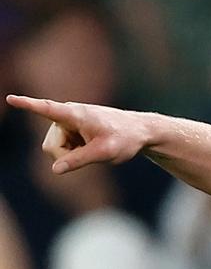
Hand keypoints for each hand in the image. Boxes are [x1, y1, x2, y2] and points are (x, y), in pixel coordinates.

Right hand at [5, 95, 152, 173]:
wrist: (139, 132)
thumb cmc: (125, 139)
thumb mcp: (105, 153)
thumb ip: (79, 160)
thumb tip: (55, 169)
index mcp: (75, 114)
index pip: (47, 109)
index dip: (28, 105)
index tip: (11, 99)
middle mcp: (67, 114)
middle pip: (50, 146)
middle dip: (65, 157)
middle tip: (91, 155)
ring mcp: (67, 122)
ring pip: (55, 150)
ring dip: (71, 155)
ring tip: (93, 148)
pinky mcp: (69, 129)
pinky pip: (62, 149)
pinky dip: (74, 153)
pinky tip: (90, 147)